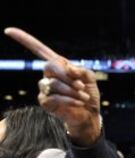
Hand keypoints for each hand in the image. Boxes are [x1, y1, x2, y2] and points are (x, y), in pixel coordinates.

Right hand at [4, 27, 100, 145]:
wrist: (89, 113)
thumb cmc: (88, 94)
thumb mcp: (90, 79)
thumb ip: (82, 71)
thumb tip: (69, 69)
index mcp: (59, 65)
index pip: (40, 50)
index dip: (25, 40)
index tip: (8, 31)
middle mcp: (48, 75)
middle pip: (50, 66)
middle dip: (67, 76)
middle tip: (81, 86)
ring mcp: (44, 88)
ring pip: (53, 84)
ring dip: (72, 90)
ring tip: (84, 96)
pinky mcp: (44, 102)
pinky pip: (54, 97)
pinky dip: (70, 99)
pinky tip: (79, 102)